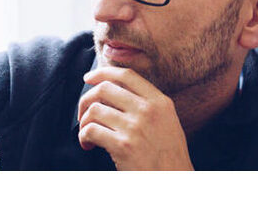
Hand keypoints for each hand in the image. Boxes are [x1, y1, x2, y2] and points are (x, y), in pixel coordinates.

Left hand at [77, 66, 193, 170]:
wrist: (174, 184)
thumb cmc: (168, 156)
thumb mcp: (167, 121)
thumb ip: (148, 104)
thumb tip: (115, 90)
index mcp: (160, 101)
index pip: (126, 75)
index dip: (103, 72)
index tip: (89, 77)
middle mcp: (148, 110)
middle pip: (106, 88)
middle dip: (87, 98)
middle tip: (83, 112)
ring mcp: (135, 127)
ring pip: (95, 109)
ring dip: (84, 121)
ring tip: (87, 133)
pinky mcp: (123, 146)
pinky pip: (91, 130)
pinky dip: (84, 136)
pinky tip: (88, 144)